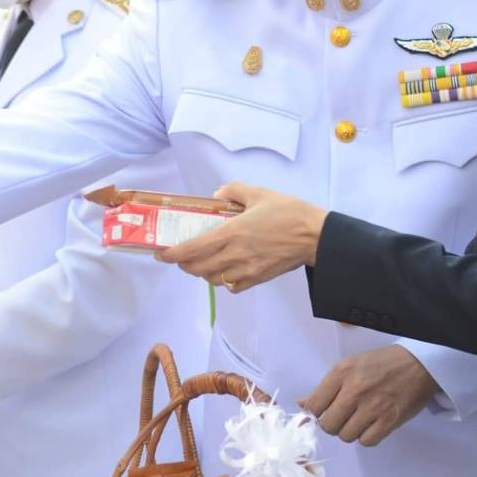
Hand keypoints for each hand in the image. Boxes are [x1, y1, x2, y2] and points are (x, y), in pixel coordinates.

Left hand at [157, 182, 327, 292]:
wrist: (316, 236)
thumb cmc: (289, 212)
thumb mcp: (258, 193)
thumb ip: (233, 191)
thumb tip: (217, 194)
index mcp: (231, 233)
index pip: (192, 249)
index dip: (172, 254)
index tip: (161, 253)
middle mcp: (235, 255)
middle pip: (197, 268)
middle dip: (183, 264)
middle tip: (180, 255)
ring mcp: (246, 270)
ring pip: (212, 279)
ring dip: (202, 272)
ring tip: (201, 261)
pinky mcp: (258, 279)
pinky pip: (232, 286)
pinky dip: (223, 280)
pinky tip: (226, 269)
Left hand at [297, 345, 438, 446]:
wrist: (418, 364)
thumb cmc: (380, 364)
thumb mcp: (349, 366)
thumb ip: (325, 387)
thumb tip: (301, 404)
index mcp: (341, 373)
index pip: (314, 405)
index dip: (315, 413)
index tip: (324, 412)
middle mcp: (354, 390)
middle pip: (328, 425)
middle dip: (332, 424)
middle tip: (342, 417)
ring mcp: (373, 407)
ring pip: (346, 436)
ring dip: (350, 431)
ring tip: (359, 419)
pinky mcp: (390, 420)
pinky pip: (367, 441)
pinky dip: (367, 437)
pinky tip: (371, 425)